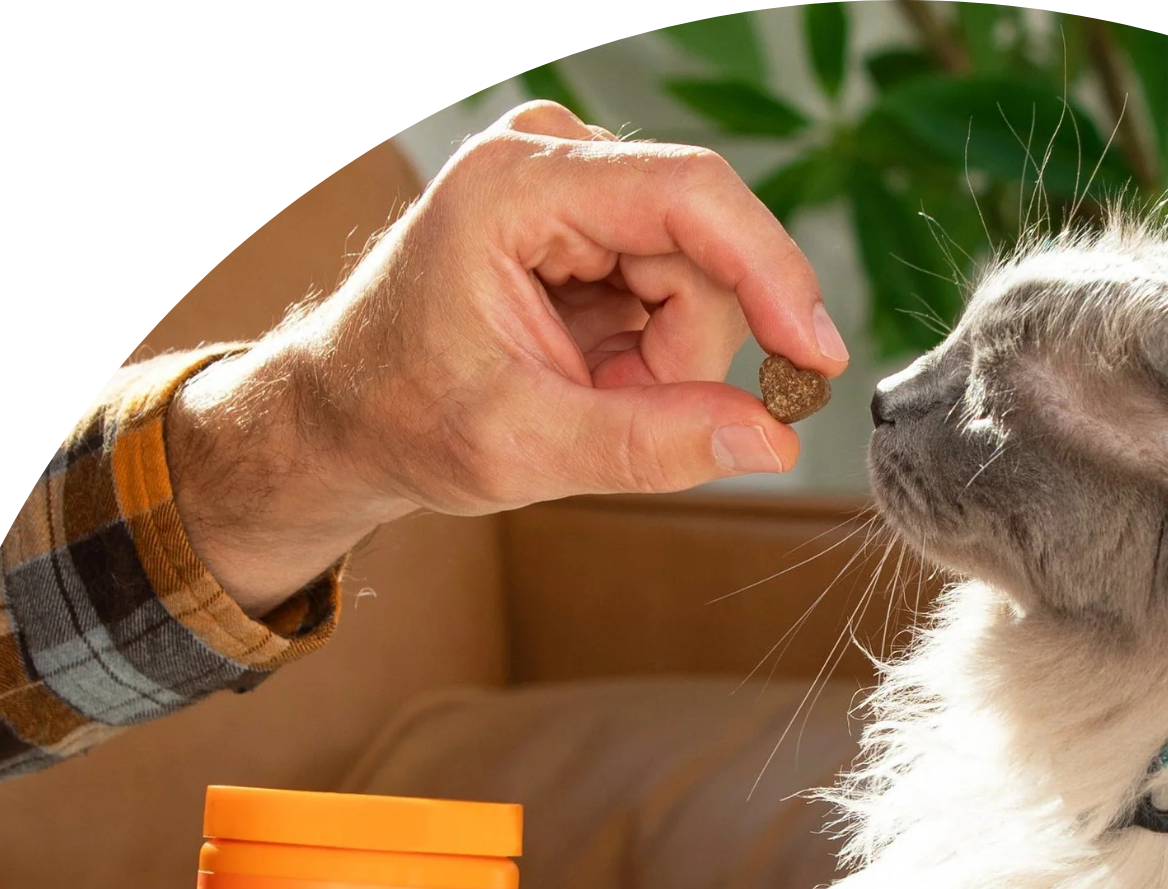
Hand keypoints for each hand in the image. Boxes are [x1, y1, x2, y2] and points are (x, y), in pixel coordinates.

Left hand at [167, 102, 849, 613]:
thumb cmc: (410, 417)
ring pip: (697, 279)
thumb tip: (774, 441)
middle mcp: (551, 160)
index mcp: (519, 186)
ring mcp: (574, 185)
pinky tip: (591, 375)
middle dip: (682, 356)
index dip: (771, 272)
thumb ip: (655, 444)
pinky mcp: (591, 221)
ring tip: (587, 398)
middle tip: (615, 414)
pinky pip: (674, 290)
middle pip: (700, 252)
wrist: (351, 414)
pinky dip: (650, 356)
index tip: (817, 355)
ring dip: (664, 363)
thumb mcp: (529, 449)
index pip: (690, 195)